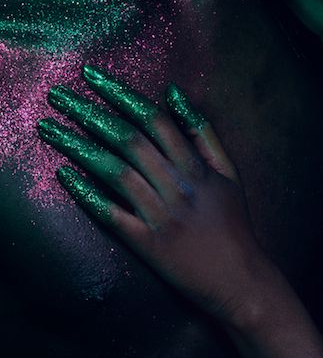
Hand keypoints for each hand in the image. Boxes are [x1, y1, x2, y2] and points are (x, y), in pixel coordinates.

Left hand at [38, 66, 276, 326]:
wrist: (238, 280)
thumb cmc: (233, 223)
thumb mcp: (228, 171)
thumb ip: (202, 131)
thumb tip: (174, 93)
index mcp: (195, 165)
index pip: (152, 119)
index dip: (120, 94)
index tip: (92, 77)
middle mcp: (176, 186)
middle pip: (127, 140)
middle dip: (89, 113)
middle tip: (58, 96)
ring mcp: (160, 215)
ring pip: (115, 172)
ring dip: (78, 147)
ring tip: (50, 129)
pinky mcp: (146, 244)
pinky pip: (112, 215)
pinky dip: (87, 194)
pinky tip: (64, 174)